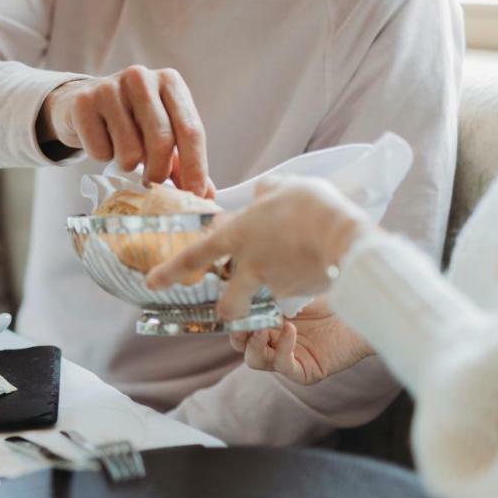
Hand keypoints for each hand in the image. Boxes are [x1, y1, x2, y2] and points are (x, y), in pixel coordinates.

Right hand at [37, 65, 213, 195]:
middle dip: (159, 173)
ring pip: (129, 150)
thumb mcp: (159, 133)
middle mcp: (141, 78)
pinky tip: (101, 141)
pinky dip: (102, 156)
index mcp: (170, 82)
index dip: (196, 167)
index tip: (196, 194)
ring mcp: (110, 88)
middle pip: (162, 140)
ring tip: (122, 152)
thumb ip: (182, 161)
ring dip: (126, 164)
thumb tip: (206, 195)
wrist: (81, 103)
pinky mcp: (83, 103)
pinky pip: (100, 151)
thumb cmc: (128, 120)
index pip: (191, 129)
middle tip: (152, 183)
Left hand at [146, 176, 373, 319]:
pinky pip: (290, 297)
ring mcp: (271, 284)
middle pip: (226, 304)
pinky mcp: (296, 295)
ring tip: (278, 291)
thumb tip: (262, 192)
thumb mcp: (285, 187)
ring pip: (257, 304)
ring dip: (262, 305)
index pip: (193, 257)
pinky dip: (297, 290)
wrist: (345, 237)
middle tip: (230, 306)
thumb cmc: (314, 205)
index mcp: (237, 235)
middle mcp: (248, 264)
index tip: (151, 283)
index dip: (169, 272)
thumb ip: (268, 192)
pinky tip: (313, 274)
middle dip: (227, 310)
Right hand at [231, 299, 373, 384]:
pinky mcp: (304, 371)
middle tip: (242, 320)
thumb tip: (237, 287)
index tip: (232, 304)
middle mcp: (273, 341)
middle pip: (240, 345)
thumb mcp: (290, 288)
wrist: (364, 307)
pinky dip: (282, 349)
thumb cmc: (331, 294)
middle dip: (238, 333)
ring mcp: (287, 358)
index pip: (238, 325)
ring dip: (254, 345)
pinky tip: (289, 330)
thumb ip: (266, 293)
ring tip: (261, 329)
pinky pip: (283, 366)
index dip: (232, 318)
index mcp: (267, 321)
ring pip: (255, 360)